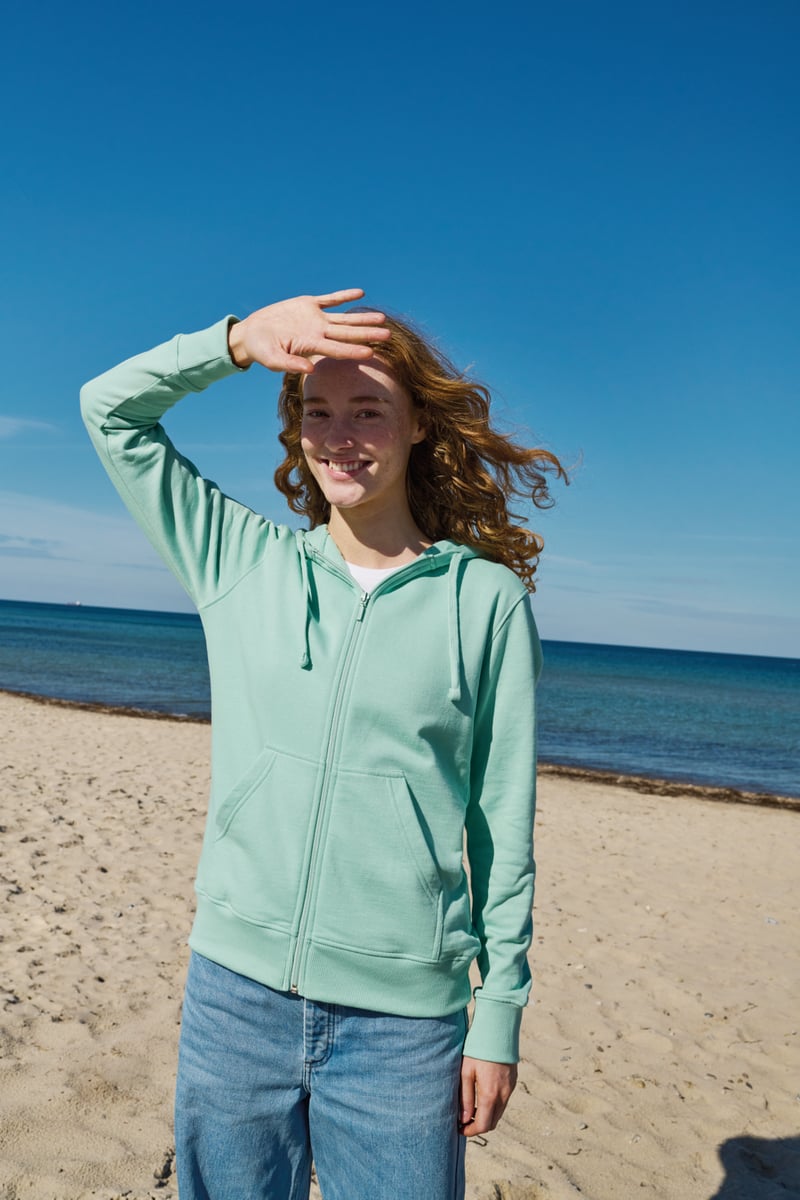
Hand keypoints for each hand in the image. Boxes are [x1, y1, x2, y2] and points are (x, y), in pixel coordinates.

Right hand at [227, 289, 389, 372]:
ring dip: (362, 318)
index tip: (371, 353)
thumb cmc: (262, 350)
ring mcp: (315, 319)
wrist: (253, 334)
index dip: (354, 351)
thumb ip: (291, 364)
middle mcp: (318, 333)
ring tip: (382, 318)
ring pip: (344, 318)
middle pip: (348, 334)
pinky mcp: (309, 305)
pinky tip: (360, 294)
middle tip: (388, 335)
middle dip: (368, 334)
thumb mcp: (273, 359)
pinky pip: (330, 299)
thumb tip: (311, 370)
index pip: (338, 350)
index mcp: (311, 346)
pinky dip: (344, 296)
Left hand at [458, 1056, 517, 1136]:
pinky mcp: (513, 1082)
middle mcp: (503, 1095)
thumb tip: (463, 1119)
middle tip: (464, 1121)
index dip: (471, 1131)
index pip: (483, 1125)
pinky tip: (482, 1097)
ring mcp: (510, 1089)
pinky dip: (494, 1106)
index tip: (460, 1129)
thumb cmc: (478, 1050)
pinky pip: (504, 1101)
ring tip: (471, 1110)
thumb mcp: (466, 1072)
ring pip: (499, 1113)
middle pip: (492, 1122)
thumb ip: (465, 1098)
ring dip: (486, 1116)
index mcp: (490, 1095)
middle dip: (478, 1126)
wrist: (497, 1030)